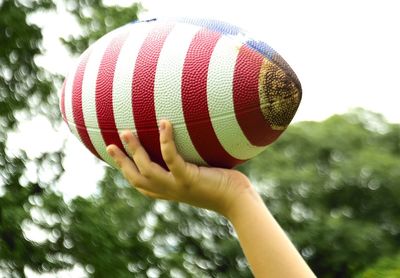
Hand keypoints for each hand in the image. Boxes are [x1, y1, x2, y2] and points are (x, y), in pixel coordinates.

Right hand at [106, 120, 255, 216]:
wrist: (238, 202)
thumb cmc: (224, 186)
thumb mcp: (200, 177)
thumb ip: (190, 166)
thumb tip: (190, 143)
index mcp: (170, 191)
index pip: (142, 185)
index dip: (127, 172)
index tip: (116, 159)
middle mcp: (169, 190)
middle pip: (136, 178)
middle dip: (121, 162)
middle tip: (109, 144)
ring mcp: (177, 185)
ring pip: (146, 168)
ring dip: (134, 150)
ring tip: (125, 132)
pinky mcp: (188, 178)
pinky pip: (171, 157)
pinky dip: (166, 139)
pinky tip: (164, 122)